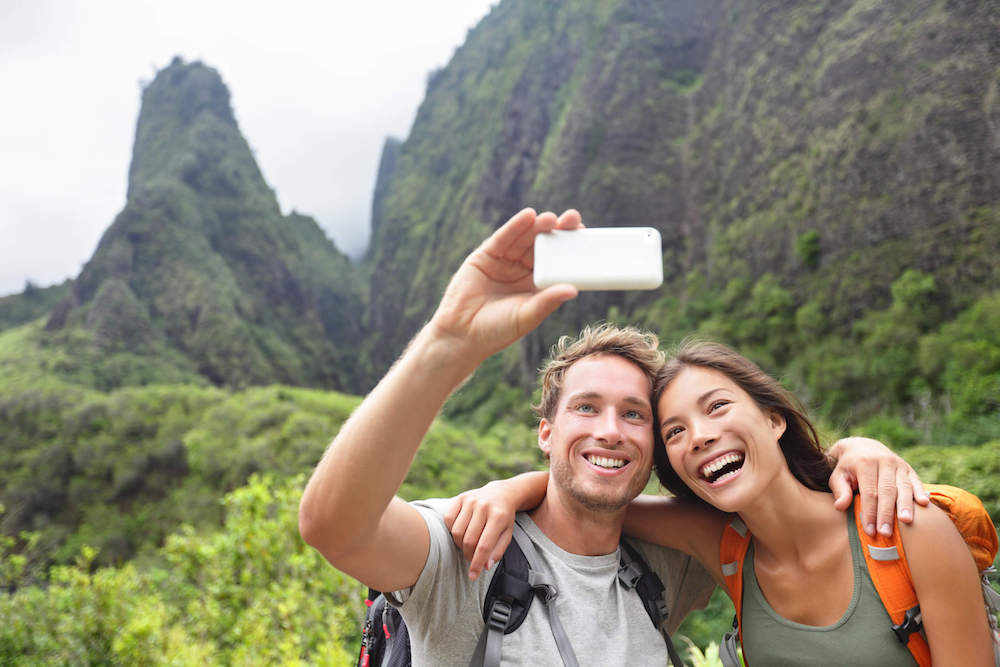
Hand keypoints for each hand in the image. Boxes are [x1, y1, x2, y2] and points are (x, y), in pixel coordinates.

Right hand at [428, 208, 581, 365]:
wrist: (461, 334)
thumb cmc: (497, 331)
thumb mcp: (527, 316)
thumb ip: (547, 301)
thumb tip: (573, 290)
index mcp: (537, 284)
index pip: (558, 261)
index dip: (570, 247)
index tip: (585, 235)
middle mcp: (523, 270)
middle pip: (543, 245)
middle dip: (557, 231)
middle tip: (573, 219)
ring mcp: (505, 261)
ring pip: (524, 238)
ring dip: (538, 226)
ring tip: (550, 218)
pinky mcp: (486, 255)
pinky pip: (503, 238)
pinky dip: (515, 226)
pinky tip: (528, 216)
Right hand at [443, 481, 519, 580]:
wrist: (501, 493)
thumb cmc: (504, 518)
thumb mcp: (507, 534)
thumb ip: (498, 551)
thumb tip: (485, 566)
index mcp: (498, 516)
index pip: (484, 546)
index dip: (477, 563)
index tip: (472, 576)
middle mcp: (484, 507)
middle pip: (469, 540)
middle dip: (468, 555)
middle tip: (471, 557)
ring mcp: (471, 501)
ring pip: (457, 531)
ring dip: (459, 544)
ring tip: (467, 544)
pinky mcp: (460, 497)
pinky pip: (448, 519)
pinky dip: (451, 530)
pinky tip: (460, 532)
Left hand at [828, 437, 928, 536]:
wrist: (862, 446)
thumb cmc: (847, 468)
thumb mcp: (838, 476)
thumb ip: (840, 490)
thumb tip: (840, 507)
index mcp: (865, 463)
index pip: (869, 492)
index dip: (869, 512)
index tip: (869, 530)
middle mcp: (884, 461)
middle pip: (887, 491)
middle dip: (886, 513)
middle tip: (886, 533)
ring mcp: (898, 464)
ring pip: (903, 487)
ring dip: (905, 506)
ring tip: (907, 522)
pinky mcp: (908, 468)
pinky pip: (916, 481)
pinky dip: (920, 492)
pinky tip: (924, 504)